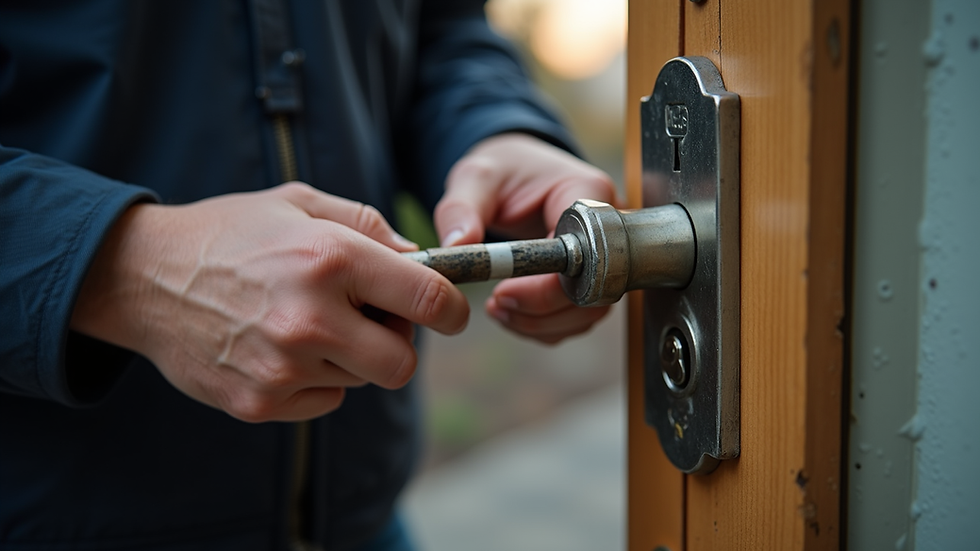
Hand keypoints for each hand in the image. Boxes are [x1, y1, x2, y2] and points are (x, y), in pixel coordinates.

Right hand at [71, 182, 468, 421]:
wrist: (144, 278)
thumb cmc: (233, 233)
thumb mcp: (302, 202)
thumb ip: (370, 226)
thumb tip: (422, 261)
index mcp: (330, 258)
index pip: (429, 300)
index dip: (452, 310)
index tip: (450, 313)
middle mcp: (310, 318)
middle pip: (402, 361)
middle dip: (398, 342)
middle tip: (373, 319)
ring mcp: (283, 368)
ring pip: (362, 381)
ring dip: (352, 357)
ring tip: (309, 321)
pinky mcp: (261, 403)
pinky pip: (326, 401)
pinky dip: (318, 380)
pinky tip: (282, 346)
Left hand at [433, 133, 617, 343]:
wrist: (514, 172)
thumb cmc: (502, 169)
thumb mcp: (476, 177)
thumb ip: (461, 208)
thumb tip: (457, 245)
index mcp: (587, 192)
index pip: (584, 254)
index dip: (545, 286)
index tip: (501, 292)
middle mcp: (608, 226)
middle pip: (594, 291)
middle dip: (542, 311)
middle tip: (497, 305)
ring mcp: (604, 256)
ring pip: (589, 311)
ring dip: (540, 322)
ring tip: (498, 308)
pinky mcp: (590, 278)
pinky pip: (578, 316)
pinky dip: (544, 325)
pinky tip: (511, 312)